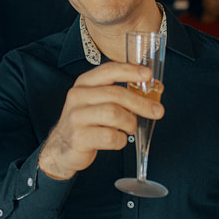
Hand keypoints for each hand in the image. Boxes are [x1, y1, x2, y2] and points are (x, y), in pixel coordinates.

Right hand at [38, 63, 163, 180]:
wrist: (61, 148)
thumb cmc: (85, 123)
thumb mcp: (97, 102)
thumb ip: (122, 94)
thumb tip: (154, 88)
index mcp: (84, 83)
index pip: (108, 70)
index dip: (130, 71)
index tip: (148, 75)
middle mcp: (77, 97)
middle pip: (116, 94)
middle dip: (141, 103)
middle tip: (157, 111)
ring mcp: (76, 117)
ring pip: (114, 115)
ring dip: (130, 123)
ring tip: (130, 128)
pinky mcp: (79, 137)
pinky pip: (110, 137)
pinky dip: (121, 140)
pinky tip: (118, 139)